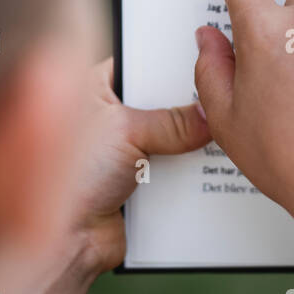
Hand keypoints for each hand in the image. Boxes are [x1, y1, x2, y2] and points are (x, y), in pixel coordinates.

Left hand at [0, 58, 208, 293]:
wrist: (66, 241)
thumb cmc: (71, 176)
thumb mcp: (125, 131)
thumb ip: (171, 120)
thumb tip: (208, 114)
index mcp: (91, 88)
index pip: (137, 60)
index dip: (166, 57)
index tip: (202, 51)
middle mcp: (107, 115)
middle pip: (158, 98)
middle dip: (185, 100)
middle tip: (220, 91)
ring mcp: (124, 149)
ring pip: (169, 134)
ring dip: (191, 138)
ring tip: (227, 126)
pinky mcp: (140, 181)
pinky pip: (173, 166)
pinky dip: (190, 167)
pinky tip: (218, 162)